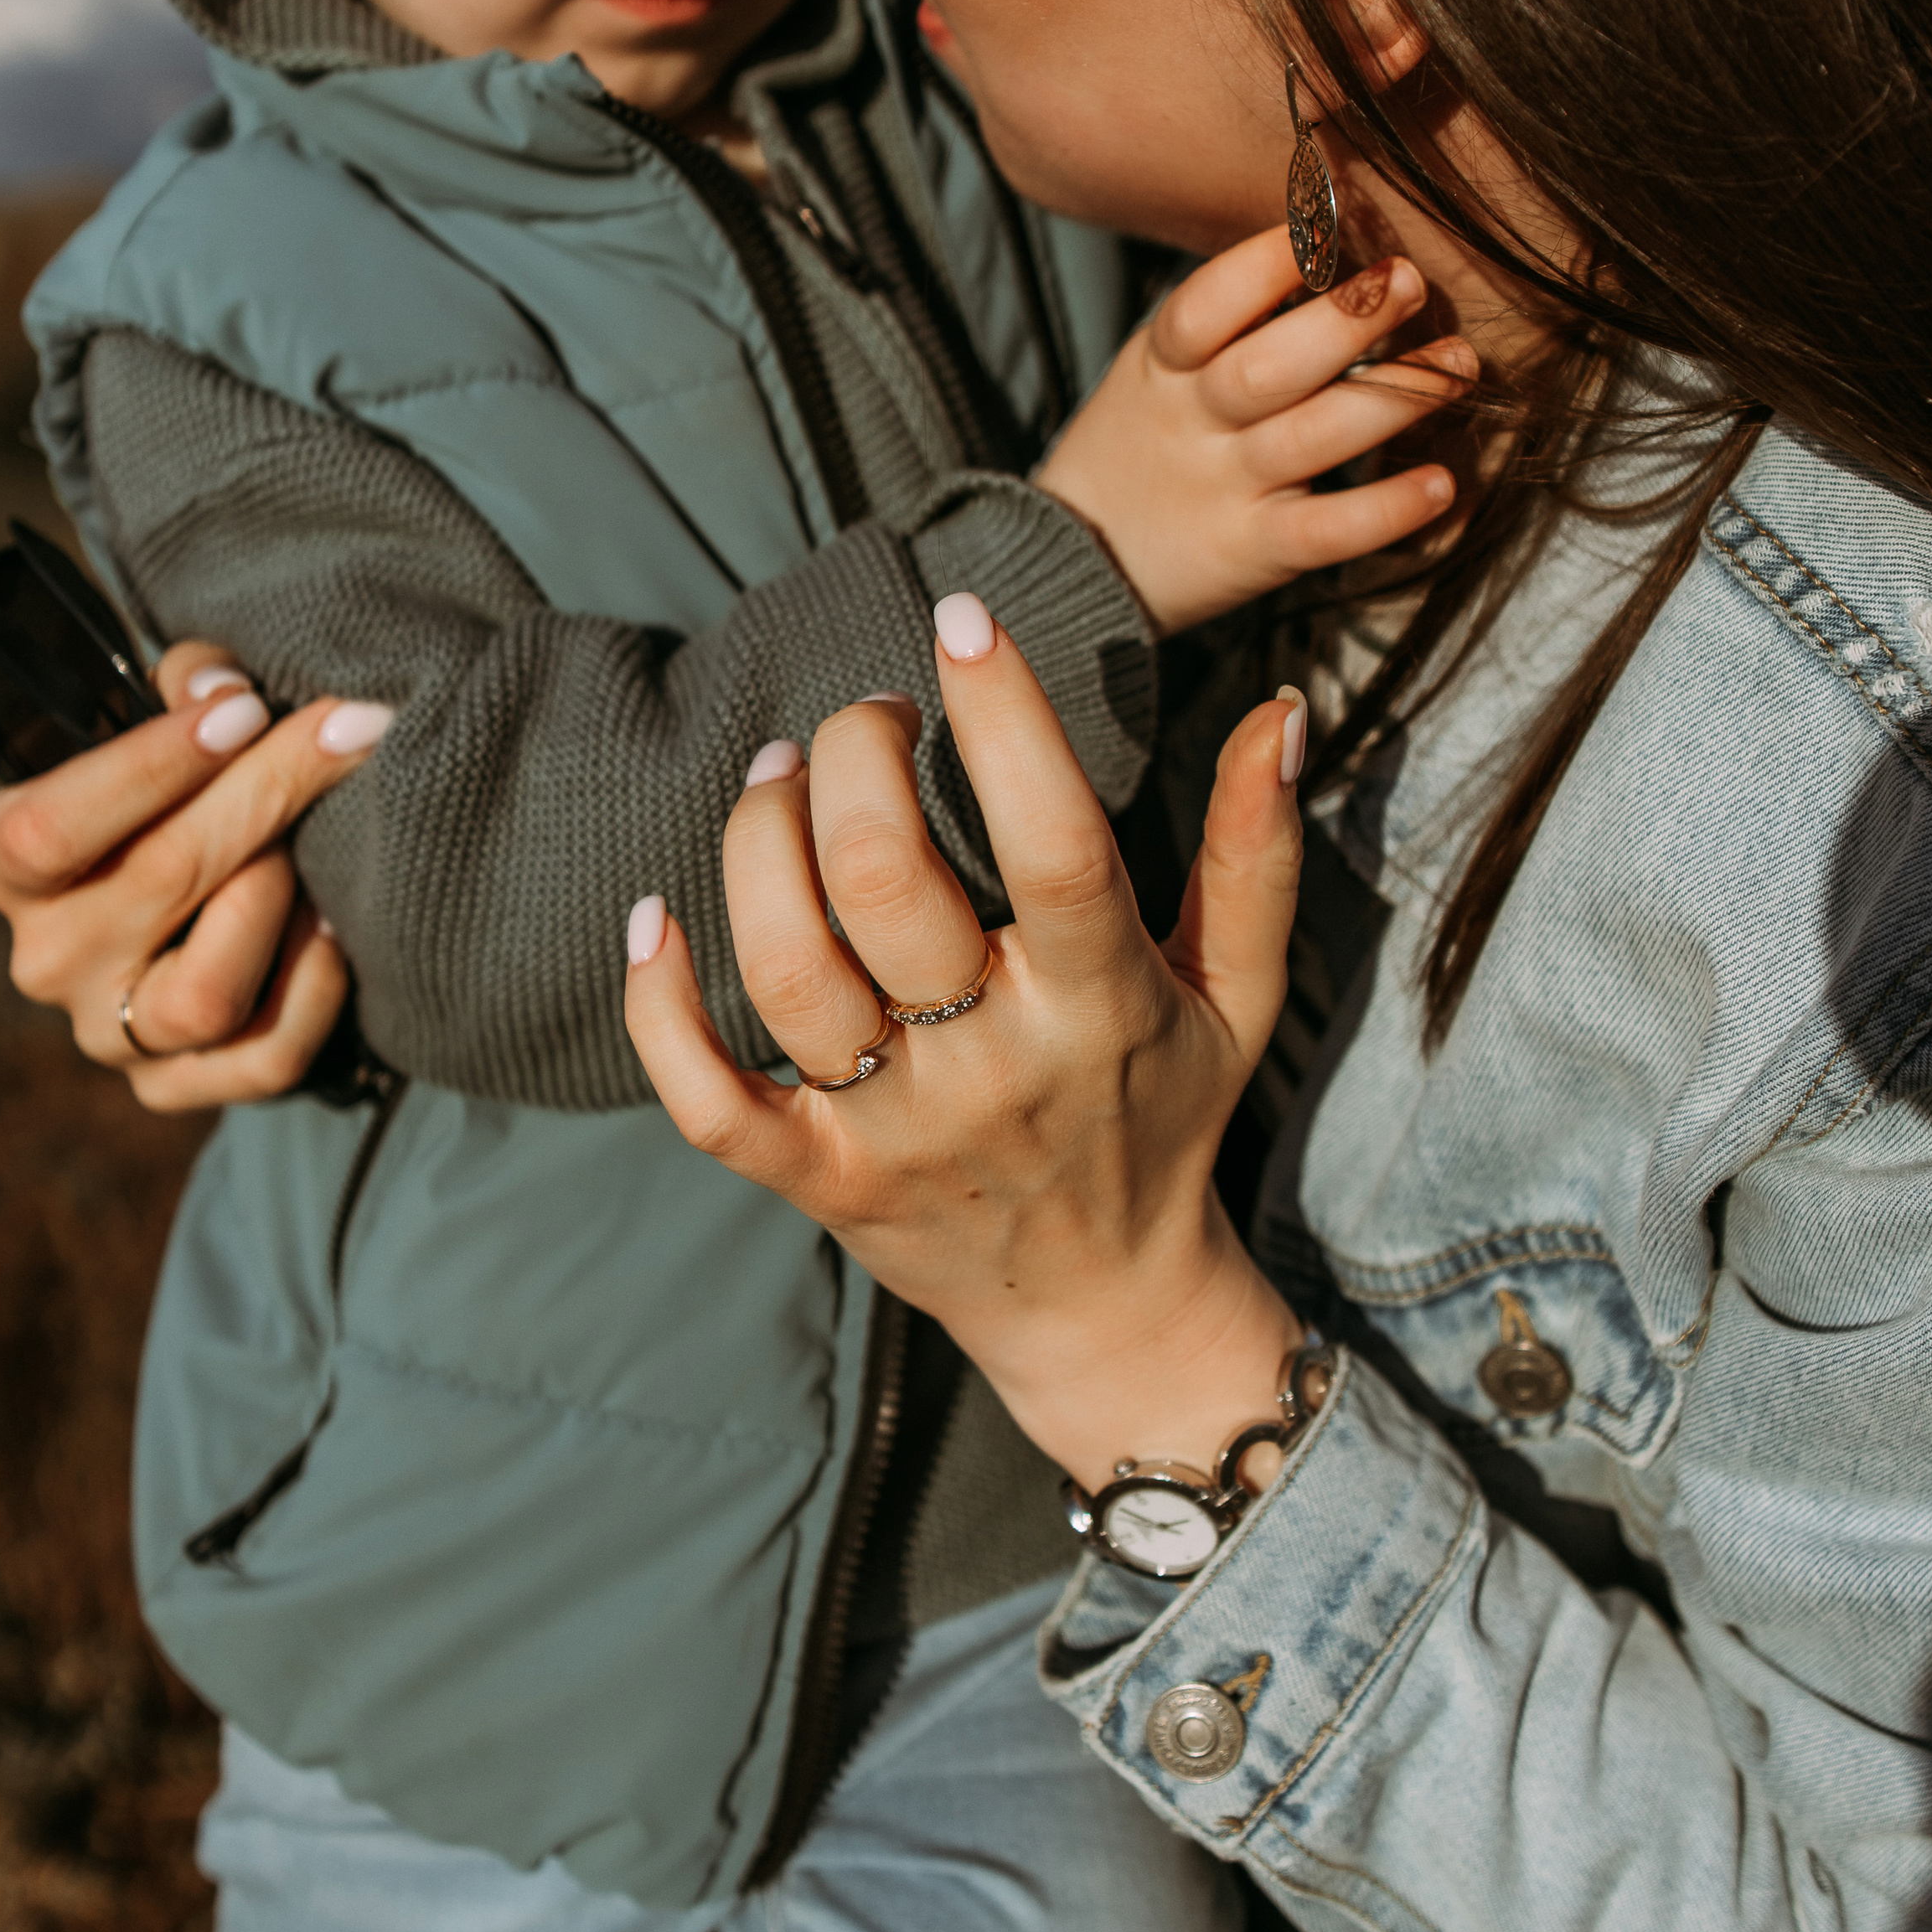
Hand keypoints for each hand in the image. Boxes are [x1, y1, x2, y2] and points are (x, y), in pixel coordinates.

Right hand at [0, 641, 389, 1112]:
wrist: (195, 896)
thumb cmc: (179, 790)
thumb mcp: (160, 726)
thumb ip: (187, 688)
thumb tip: (221, 686)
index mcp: (12, 864)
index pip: (46, 829)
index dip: (149, 766)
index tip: (245, 708)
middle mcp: (49, 958)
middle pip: (158, 881)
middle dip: (266, 793)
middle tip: (348, 732)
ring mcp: (108, 1034)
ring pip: (205, 994)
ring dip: (277, 903)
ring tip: (315, 851)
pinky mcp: (172, 1087)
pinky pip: (262, 1058)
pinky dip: (315, 991)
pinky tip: (337, 931)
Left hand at [624, 599, 1307, 1491]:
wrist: (1103, 1313)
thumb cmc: (1166, 1114)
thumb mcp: (1239, 994)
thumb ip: (1256, 853)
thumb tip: (1281, 708)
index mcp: (1103, 1004)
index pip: (1055, 842)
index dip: (1005, 720)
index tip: (963, 618)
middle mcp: (994, 1067)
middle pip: (885, 884)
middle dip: (855, 757)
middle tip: (865, 717)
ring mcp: (895, 1132)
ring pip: (790, 970)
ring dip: (759, 844)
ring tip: (776, 777)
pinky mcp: (818, 1183)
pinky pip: (708, 1101)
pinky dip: (660, 1009)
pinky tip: (651, 918)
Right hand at [1032, 225, 1475, 631]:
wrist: (1080, 564)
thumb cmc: (1142, 446)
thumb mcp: (1155, 371)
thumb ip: (1227, 322)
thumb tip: (1329, 240)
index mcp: (1163, 366)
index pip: (1203, 307)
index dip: (1263, 264)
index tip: (1325, 223)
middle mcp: (1193, 424)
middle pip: (1265, 368)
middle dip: (1343, 322)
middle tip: (1409, 279)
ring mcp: (1225, 489)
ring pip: (1310, 438)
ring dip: (1392, 397)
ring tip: (1460, 362)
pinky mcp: (1255, 552)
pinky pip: (1325, 532)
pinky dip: (1384, 509)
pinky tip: (1440, 483)